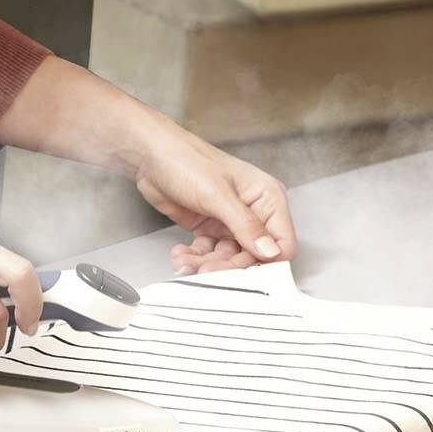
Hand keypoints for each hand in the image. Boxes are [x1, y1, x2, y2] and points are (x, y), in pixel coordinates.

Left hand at [128, 110, 296, 274]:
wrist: (151, 156)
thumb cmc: (186, 161)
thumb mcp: (218, 194)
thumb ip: (245, 225)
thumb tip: (270, 252)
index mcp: (267, 198)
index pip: (282, 242)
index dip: (267, 263)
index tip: (244, 275)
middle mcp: (253, 212)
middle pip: (252, 255)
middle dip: (228, 266)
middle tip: (206, 271)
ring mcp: (230, 221)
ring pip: (227, 258)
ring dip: (206, 264)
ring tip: (185, 262)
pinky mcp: (209, 228)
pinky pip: (208, 253)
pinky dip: (194, 258)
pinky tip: (180, 255)